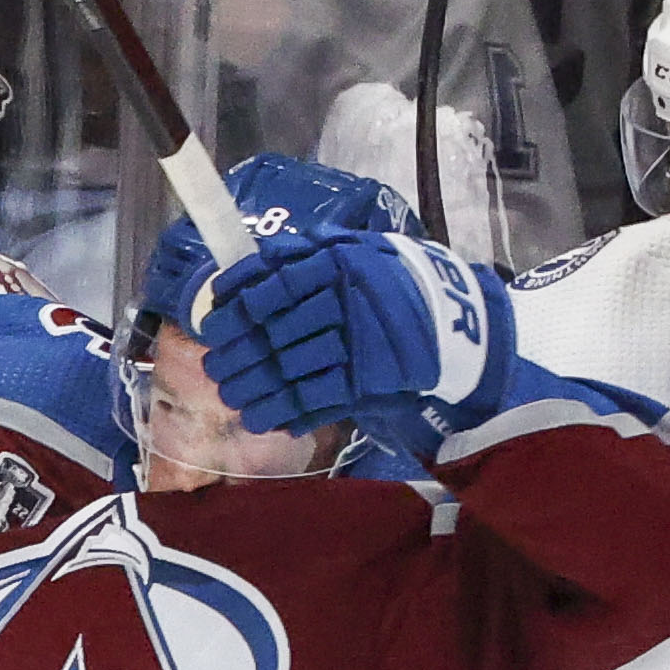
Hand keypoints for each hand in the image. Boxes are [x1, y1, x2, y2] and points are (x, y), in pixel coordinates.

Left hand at [192, 227, 493, 441]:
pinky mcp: (366, 381)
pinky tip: (262, 418)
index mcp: (338, 262)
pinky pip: (314, 399)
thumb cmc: (396, 285)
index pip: (274, 281)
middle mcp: (344, 299)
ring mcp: (355, 342)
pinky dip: (284, 411)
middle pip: (274, 330)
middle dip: (239, 353)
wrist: (456, 323)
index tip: (214, 321)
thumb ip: (308, 254)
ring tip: (231, 397)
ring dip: (254, 387)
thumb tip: (254, 262)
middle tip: (214, 368)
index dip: (238, 303)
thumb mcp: (359, 252)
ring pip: (288, 367)